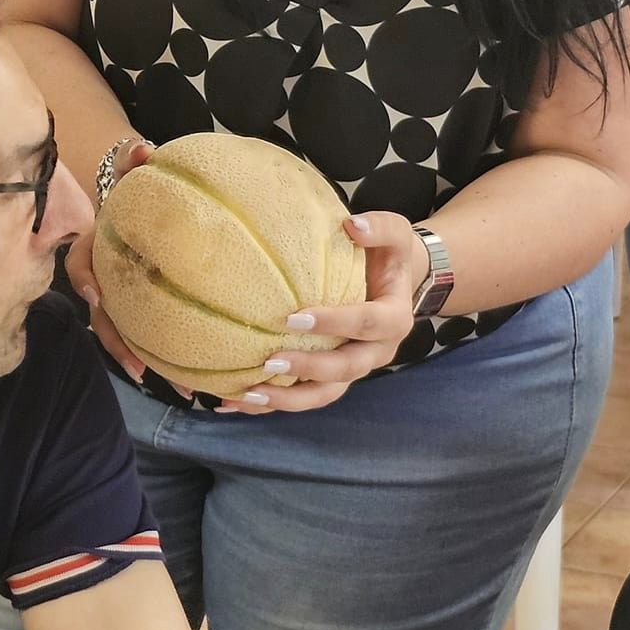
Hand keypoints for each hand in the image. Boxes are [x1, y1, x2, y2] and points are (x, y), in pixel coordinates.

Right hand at [66, 140, 182, 390]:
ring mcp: (120, 297)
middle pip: (105, 318)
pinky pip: (150, 333)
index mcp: (97, 248)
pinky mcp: (140, 306)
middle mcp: (104, 278)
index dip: (85, 280)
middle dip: (122, 346)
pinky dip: (173, 355)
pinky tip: (205, 376)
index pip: (81, 263)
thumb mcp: (130, 170)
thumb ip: (133, 160)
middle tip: (142, 369)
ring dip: (149, 362)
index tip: (96, 296)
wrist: (132, 199)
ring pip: (126, 334)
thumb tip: (143, 149)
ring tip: (185, 389)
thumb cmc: (132, 188)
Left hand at [217, 212, 419, 414]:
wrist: (393, 281)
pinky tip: (236, 403)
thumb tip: (352, 226)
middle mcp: (376, 352)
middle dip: (308, 368)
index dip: (334, 324)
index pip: (367, 324)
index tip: (294, 318)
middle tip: (270, 362)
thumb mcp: (394, 233)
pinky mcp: (333, 379)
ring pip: (324, 394)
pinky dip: (272, 404)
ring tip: (249, 395)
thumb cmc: (386, 254)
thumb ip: (380, 228)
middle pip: (345, 369)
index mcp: (393, 319)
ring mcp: (354, 369)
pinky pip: (305, 396)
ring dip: (287, 399)